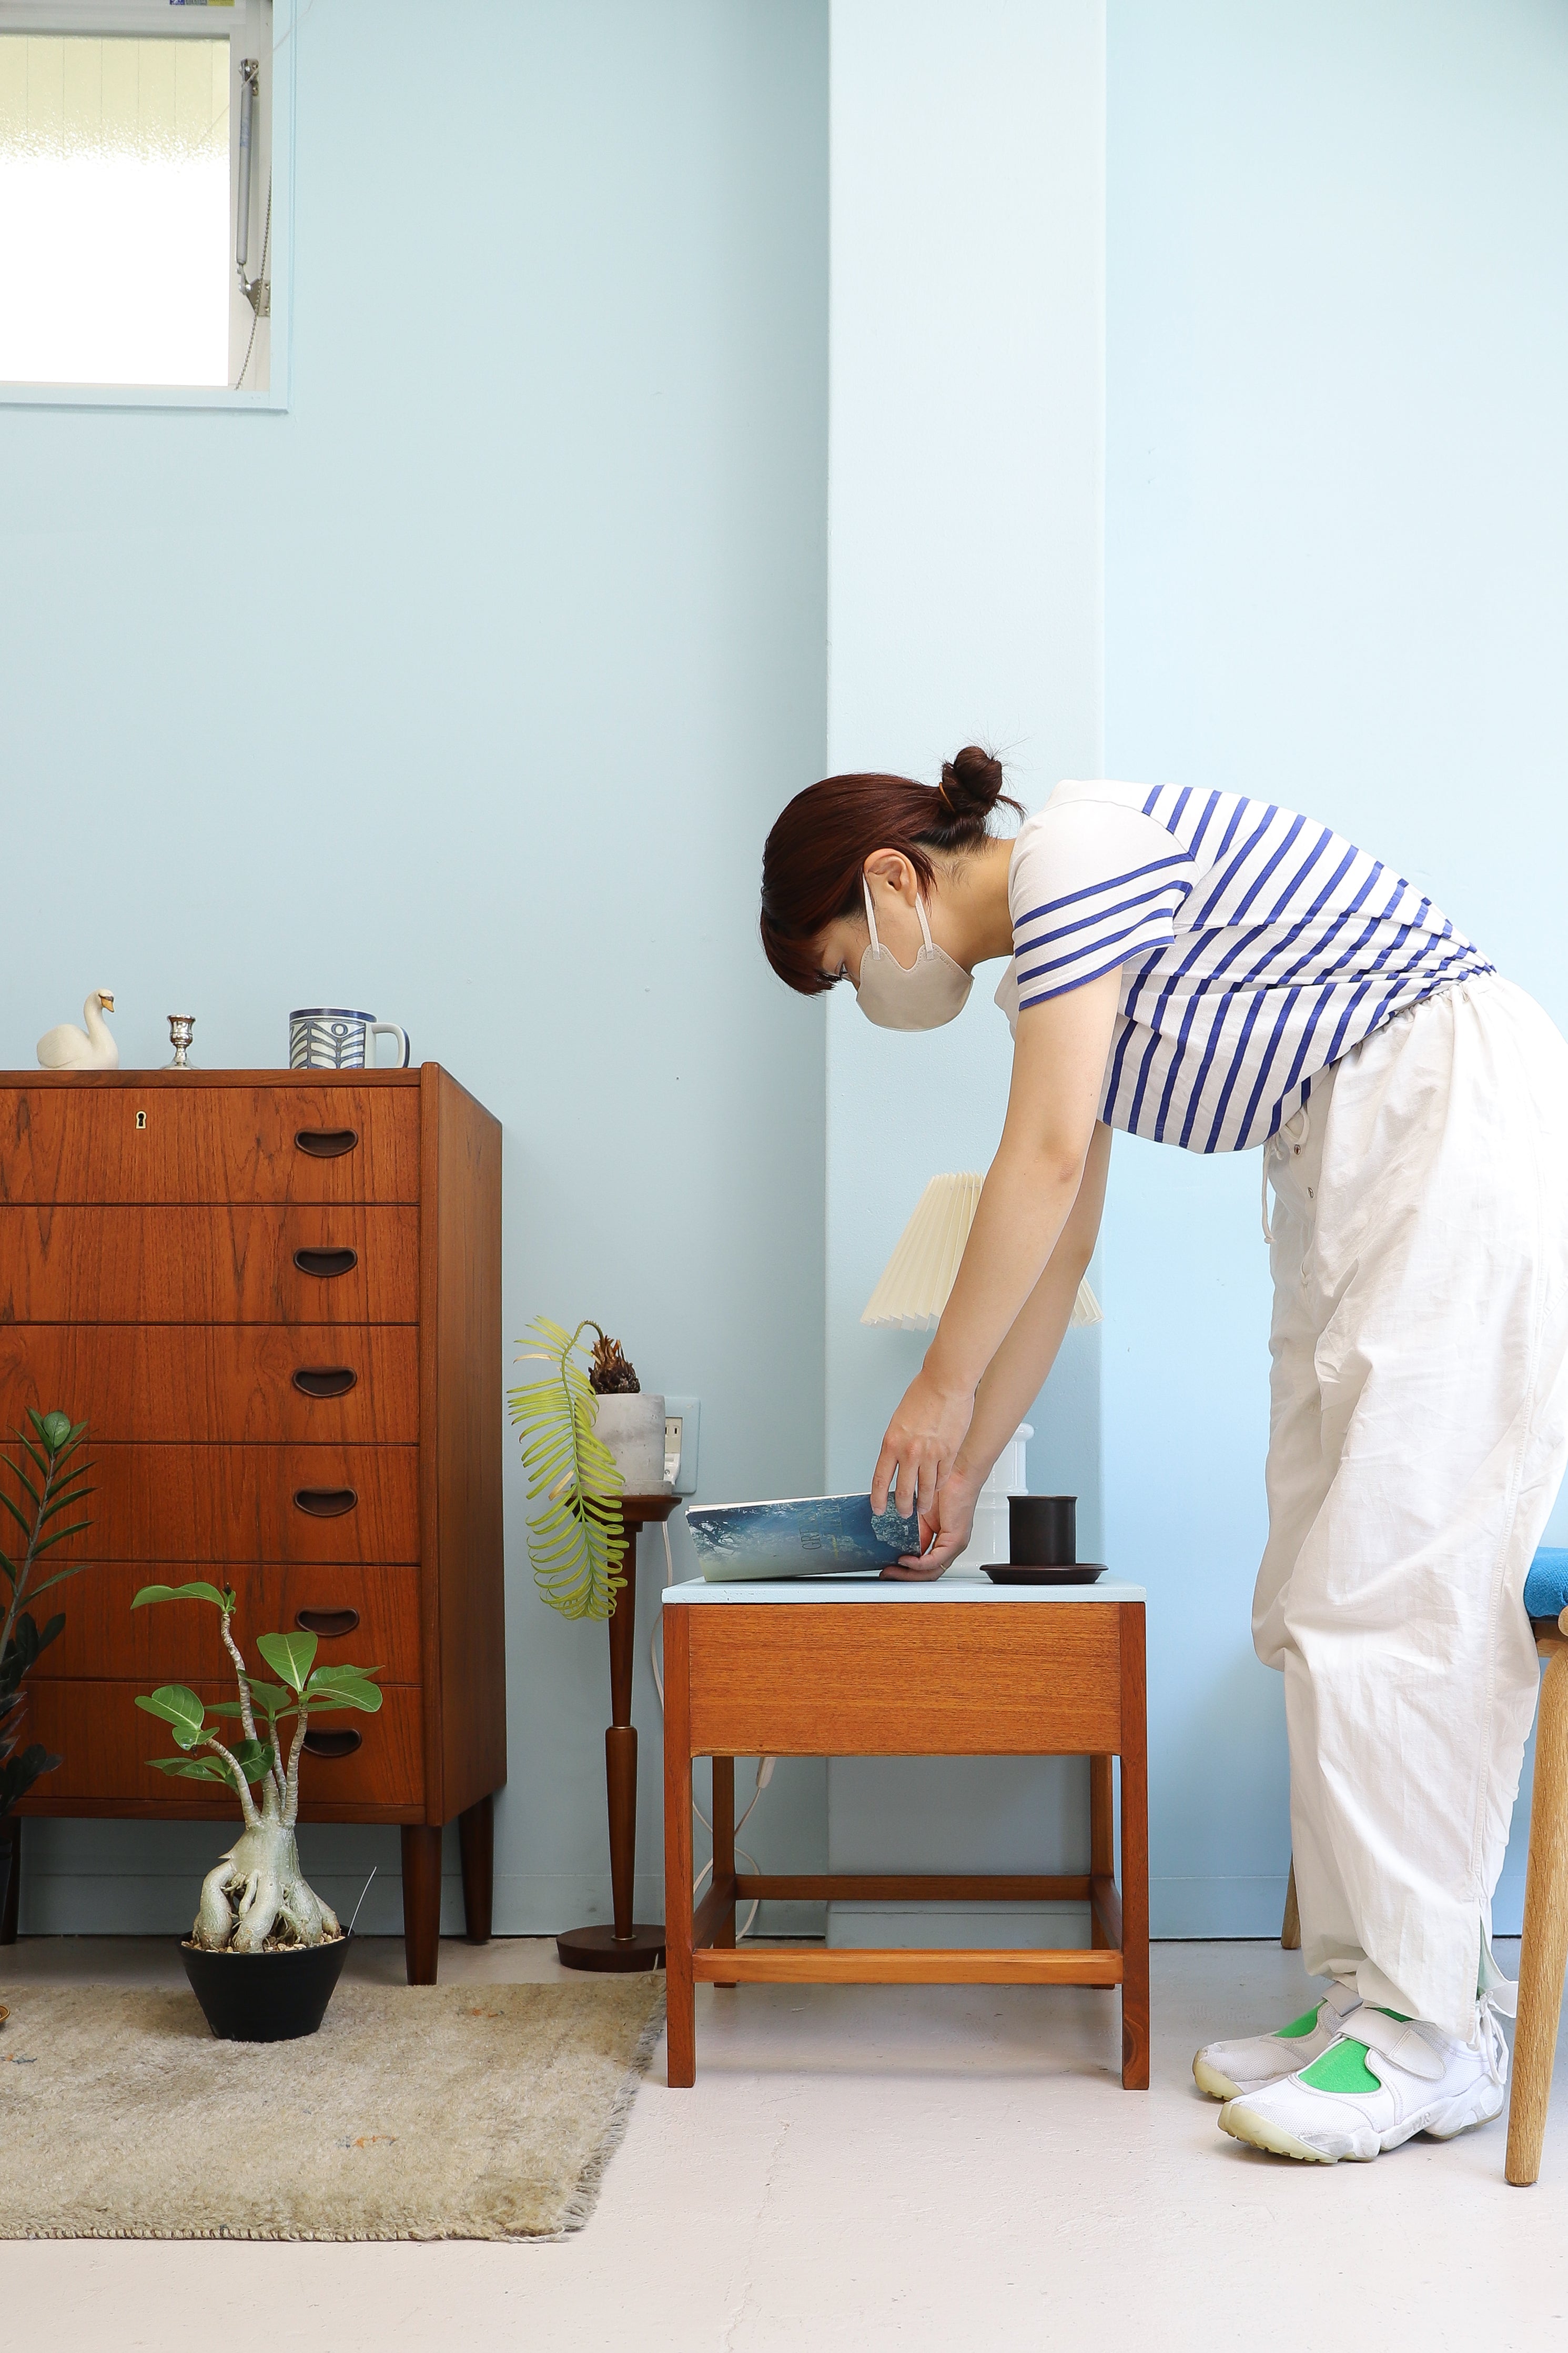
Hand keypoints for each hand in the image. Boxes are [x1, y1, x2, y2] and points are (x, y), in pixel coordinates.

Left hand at [872, 1369, 974, 1522]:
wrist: (945, 1383)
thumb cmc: (923, 1395)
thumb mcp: (899, 1421)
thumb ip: (897, 1444)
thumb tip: (897, 1462)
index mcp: (892, 1443)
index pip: (880, 1480)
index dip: (878, 1500)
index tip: (878, 1509)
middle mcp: (910, 1452)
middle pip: (904, 1492)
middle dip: (903, 1508)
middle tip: (904, 1513)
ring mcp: (931, 1455)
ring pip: (926, 1490)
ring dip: (923, 1502)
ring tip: (922, 1507)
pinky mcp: (949, 1453)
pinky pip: (942, 1478)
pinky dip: (938, 1486)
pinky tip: (936, 1488)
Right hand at [880, 1458, 983, 1580]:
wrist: (958, 1475)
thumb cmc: (943, 1490)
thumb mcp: (920, 1518)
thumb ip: (912, 1533)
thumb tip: (896, 1545)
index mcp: (943, 1542)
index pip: (925, 1567)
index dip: (906, 1572)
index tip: (889, 1569)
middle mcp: (950, 1547)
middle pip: (927, 1574)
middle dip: (904, 1577)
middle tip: (887, 1574)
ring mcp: (955, 1546)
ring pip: (931, 1571)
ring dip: (909, 1574)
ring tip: (893, 1569)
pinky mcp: (956, 1540)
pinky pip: (935, 1560)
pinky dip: (919, 1564)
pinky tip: (906, 1560)